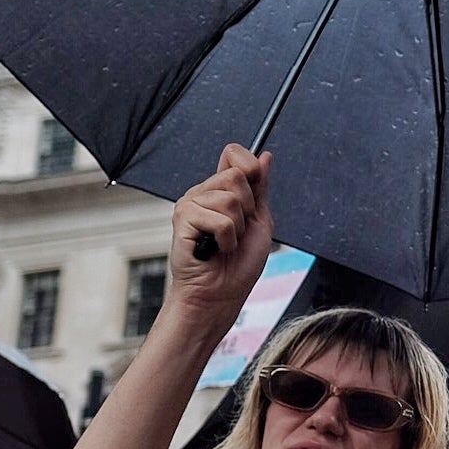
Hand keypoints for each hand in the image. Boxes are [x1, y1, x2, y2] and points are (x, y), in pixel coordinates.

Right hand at [166, 146, 273, 326]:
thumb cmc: (239, 264)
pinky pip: (221, 220)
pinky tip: (216, 249)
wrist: (220, 294)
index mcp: (219, 190)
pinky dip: (228, 240)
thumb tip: (265, 156)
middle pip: (237, 176)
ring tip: (226, 243)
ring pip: (231, 199)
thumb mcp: (259, 221)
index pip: (234, 154)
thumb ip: (260, 188)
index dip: (250, 167)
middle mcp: (202, 192)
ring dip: (238, 228)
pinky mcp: (183, 219)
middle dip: (248, 208)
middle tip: (237, 231)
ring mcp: (190, 204)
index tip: (255, 189)